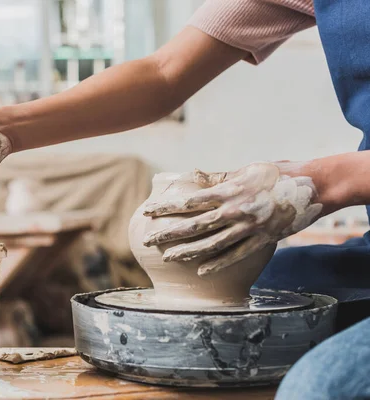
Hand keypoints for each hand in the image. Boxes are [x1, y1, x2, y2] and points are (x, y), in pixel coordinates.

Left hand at [142, 163, 322, 275]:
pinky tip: (200, 271)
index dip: (166, 207)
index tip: (147, 212)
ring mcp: (248, 228)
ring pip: (211, 244)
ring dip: (187, 252)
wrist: (314, 186)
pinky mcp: (262, 240)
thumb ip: (220, 178)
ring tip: (169, 258)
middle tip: (148, 240)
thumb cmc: (276, 174)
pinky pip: (235, 255)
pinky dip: (217, 264)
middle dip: (168, 234)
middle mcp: (235, 211)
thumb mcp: (245, 170)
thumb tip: (195, 177)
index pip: (189, 201)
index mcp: (228, 191)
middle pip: (194, 226)